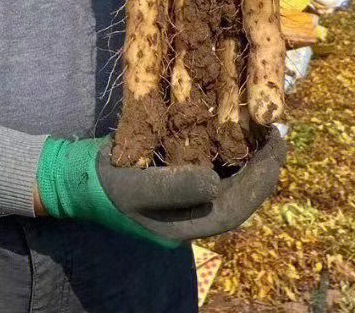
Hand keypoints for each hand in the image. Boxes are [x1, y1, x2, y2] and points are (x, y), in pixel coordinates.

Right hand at [35, 128, 284, 246]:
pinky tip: (234, 127)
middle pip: (238, 194)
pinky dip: (226, 148)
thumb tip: (217, 179)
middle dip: (261, 166)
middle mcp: (192, 216)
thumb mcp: (135, 188)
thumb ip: (174, 186)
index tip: (277, 144)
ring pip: (228, 180)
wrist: (74, 178)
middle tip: (279, 131)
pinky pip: (211, 166)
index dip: (260, 178)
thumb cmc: (104, 186)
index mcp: (187, 227)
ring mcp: (184, 199)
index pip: (236, 206)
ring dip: (248, 157)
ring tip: (264, 128)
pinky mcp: (176, 179)